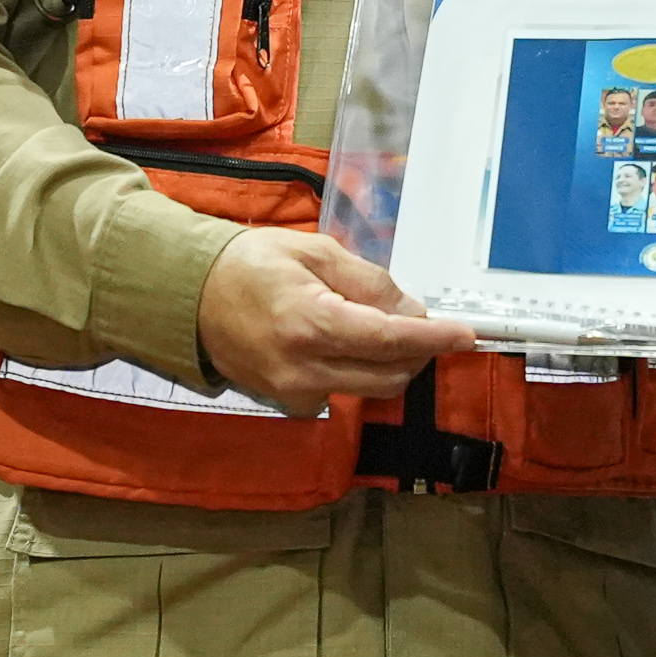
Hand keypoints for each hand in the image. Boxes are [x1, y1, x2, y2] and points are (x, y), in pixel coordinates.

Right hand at [196, 229, 474, 413]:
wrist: (190, 297)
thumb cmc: (247, 267)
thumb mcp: (313, 252)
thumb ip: (368, 281)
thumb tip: (411, 309)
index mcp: (310, 324)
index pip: (390, 340)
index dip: (434, 338)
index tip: (465, 334)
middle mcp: (304, 369)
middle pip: (390, 375)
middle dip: (417, 350)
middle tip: (421, 321)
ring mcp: (296, 393)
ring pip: (371, 387)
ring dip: (390, 360)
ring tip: (374, 324)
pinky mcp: (291, 404)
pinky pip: (343, 391)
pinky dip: (358, 369)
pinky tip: (341, 341)